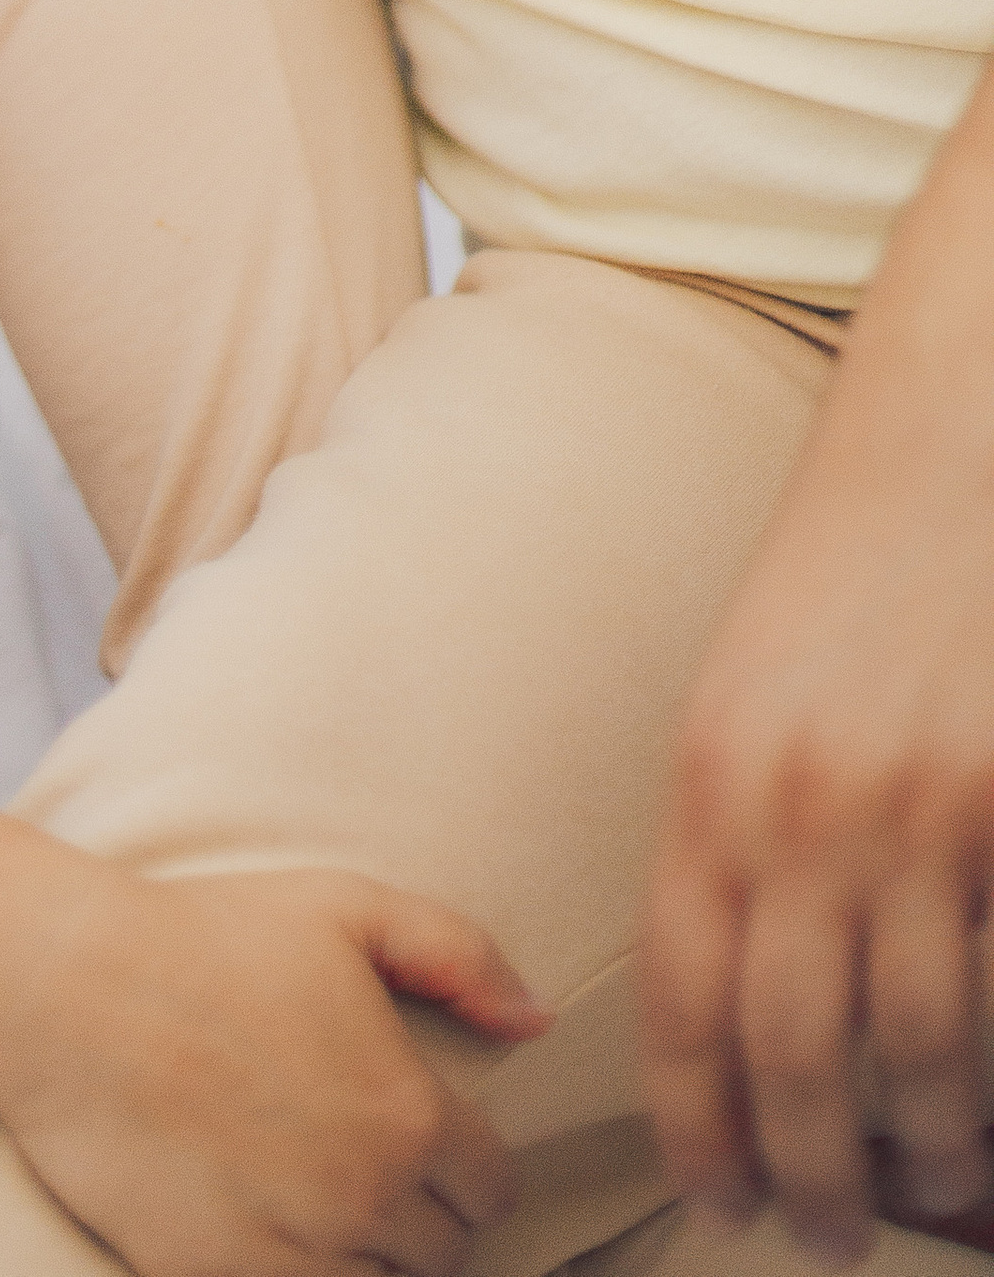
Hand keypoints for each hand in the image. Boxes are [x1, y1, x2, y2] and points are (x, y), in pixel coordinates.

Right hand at [0, 865, 546, 1276]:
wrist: (70, 991)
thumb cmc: (207, 935)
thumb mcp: (346, 907)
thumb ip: (460, 956)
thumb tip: (540, 1019)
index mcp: (409, 1116)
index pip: (492, 1191)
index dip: (467, 1166)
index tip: (429, 1140)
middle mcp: (367, 1200)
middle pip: (442, 1254)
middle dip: (421, 1214)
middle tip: (369, 1166)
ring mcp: (295, 1250)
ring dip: (366, 1253)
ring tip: (325, 1199)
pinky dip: (304, 1271)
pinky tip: (275, 1226)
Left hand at [643, 450, 993, 1264]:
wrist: (955, 445)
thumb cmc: (852, 572)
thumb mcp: (751, 693)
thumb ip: (738, 827)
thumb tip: (741, 990)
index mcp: (710, 776)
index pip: (681, 992)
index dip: (698, 1116)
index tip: (719, 1193)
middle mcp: (797, 804)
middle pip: (786, 1046)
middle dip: (804, 1167)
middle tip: (825, 1232)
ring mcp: (911, 811)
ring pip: (907, 1043)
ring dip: (917, 1144)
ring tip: (924, 1185)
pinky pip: (993, 982)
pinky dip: (987, 1067)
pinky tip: (984, 1110)